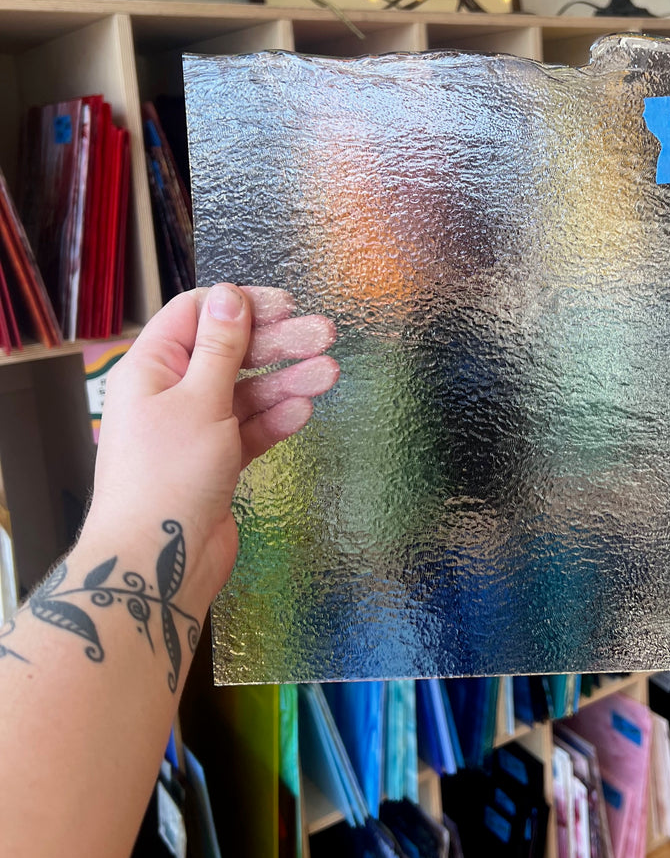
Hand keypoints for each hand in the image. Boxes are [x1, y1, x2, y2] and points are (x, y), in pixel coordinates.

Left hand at [87, 284, 337, 608]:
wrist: (159, 560)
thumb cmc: (166, 479)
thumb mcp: (200, 400)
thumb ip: (221, 348)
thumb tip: (229, 297)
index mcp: (151, 368)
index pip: (196, 314)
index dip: (241, 305)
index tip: (286, 305)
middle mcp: (170, 393)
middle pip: (229, 352)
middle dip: (277, 342)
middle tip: (325, 334)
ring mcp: (194, 429)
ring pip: (247, 391)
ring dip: (287, 380)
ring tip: (330, 373)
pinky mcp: (215, 461)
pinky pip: (250, 428)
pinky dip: (276, 419)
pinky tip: (304, 410)